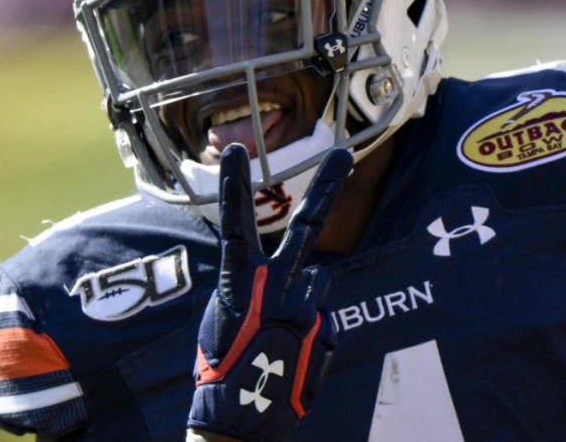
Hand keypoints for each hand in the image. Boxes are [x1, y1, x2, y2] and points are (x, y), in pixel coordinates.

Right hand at [187, 144, 351, 440]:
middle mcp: (276, 287)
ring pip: (314, 283)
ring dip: (300, 299)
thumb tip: (296, 280)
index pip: (235, 223)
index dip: (234, 185)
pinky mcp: (325, 331)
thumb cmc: (220, 369)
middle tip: (344, 154)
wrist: (238, 421)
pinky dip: (309, 330)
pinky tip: (291, 355)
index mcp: (238, 282)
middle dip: (327, 186)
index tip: (235, 150)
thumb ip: (255, 290)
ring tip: (275, 334)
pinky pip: (320, 318)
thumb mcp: (223, 320)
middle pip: (306, 226)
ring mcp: (305, 308)